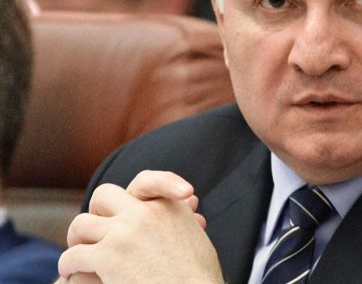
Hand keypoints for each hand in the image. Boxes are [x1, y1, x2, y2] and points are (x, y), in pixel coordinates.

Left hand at [59, 171, 223, 282]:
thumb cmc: (198, 278)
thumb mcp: (197, 239)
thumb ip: (185, 218)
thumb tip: (188, 201)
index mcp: (169, 207)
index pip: (146, 182)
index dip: (136, 189)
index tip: (128, 207)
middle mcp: (145, 213)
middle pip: (104, 196)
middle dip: (96, 212)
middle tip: (93, 232)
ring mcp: (124, 233)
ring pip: (81, 224)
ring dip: (77, 240)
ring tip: (78, 256)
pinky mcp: (107, 256)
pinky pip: (73, 255)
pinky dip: (70, 266)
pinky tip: (74, 273)